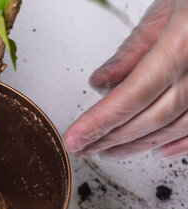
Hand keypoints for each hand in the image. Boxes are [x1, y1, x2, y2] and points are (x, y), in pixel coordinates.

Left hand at [64, 0, 187, 158]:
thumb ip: (132, 50)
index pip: (132, 95)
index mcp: (184, 42)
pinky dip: (178, 142)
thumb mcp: (164, 10)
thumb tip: (101, 82)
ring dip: (139, 143)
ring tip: (109, 150)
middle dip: (112, 137)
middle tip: (83, 146)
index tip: (76, 137)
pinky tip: (158, 149)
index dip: (100, 121)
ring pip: (174, 125)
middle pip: (152, 116)